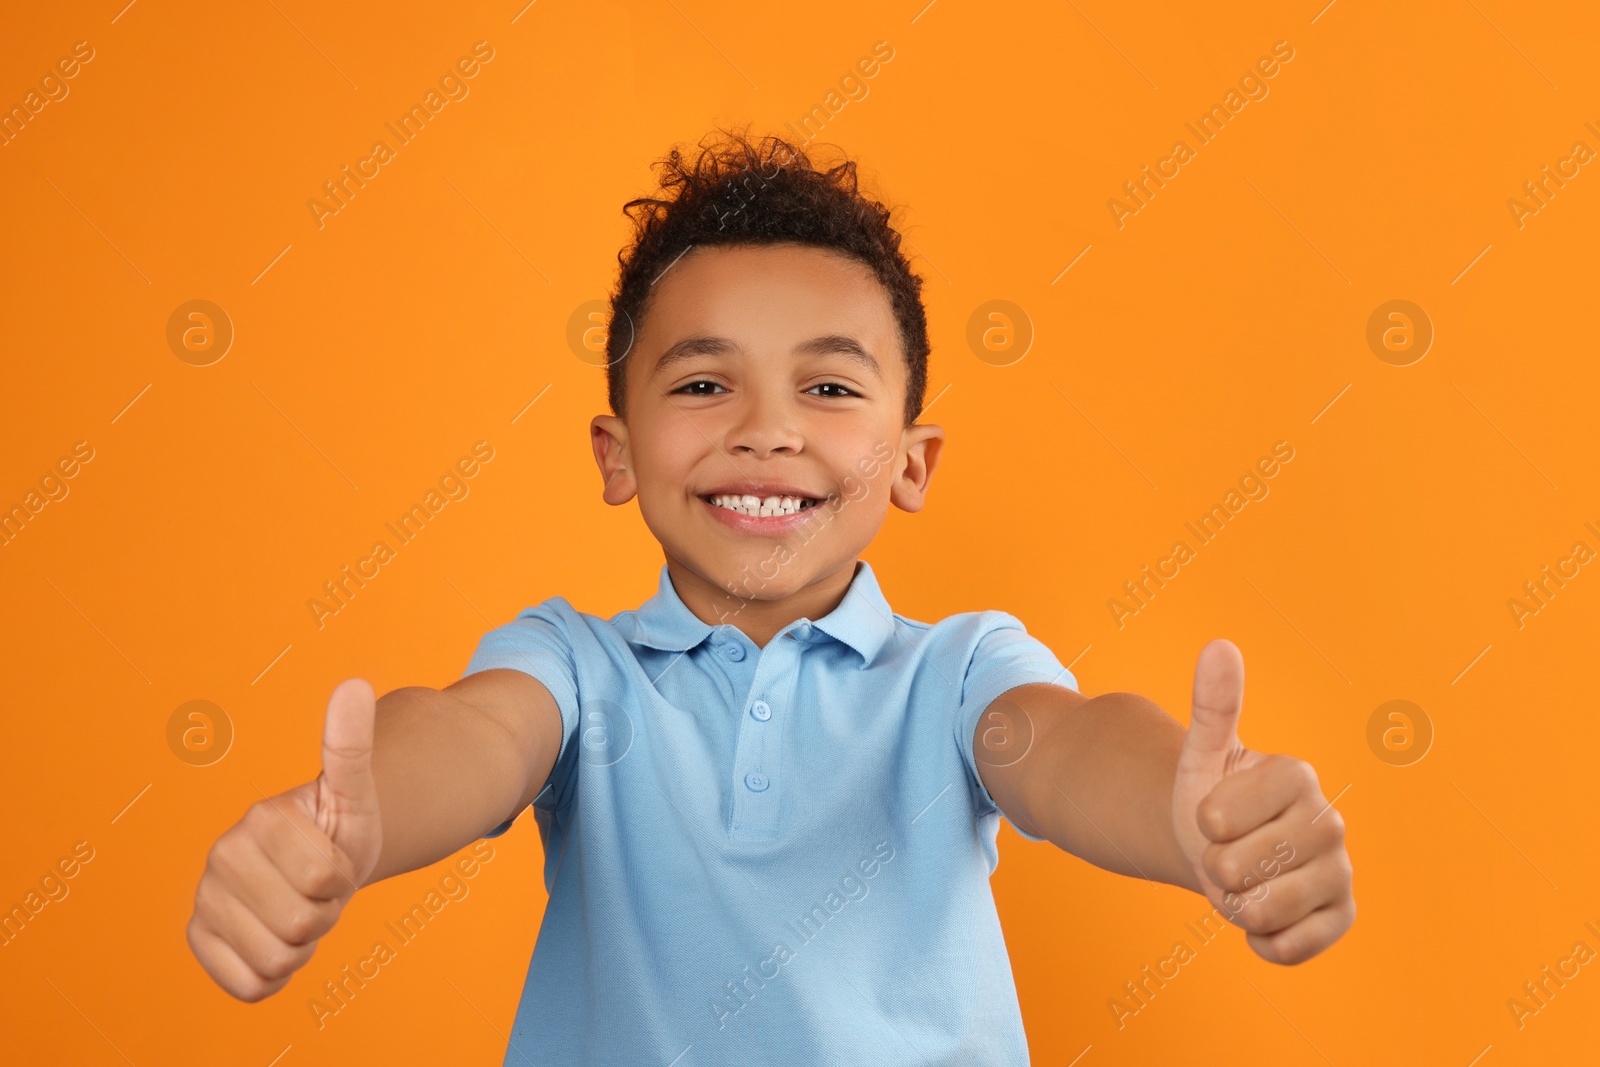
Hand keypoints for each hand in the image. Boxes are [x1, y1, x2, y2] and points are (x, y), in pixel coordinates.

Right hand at [186, 679, 384, 999]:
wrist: (318, 863)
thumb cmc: (339, 829)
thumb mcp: (355, 791)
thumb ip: (351, 744)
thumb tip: (354, 684)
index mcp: (260, 819)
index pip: (325, 880)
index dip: (342, 878)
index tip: (333, 856)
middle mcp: (220, 857)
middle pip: (301, 925)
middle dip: (324, 912)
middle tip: (318, 887)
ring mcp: (205, 899)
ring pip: (279, 959)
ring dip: (304, 944)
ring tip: (300, 906)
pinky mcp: (199, 940)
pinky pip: (251, 986)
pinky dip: (276, 974)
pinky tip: (274, 937)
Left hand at [1170, 639, 1354, 963]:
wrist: (1227, 851)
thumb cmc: (1213, 797)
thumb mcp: (1204, 754)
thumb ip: (1213, 704)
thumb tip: (1220, 645)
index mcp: (1296, 776)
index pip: (1219, 816)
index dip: (1202, 822)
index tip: (1214, 814)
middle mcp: (1329, 822)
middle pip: (1238, 867)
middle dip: (1214, 867)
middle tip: (1228, 851)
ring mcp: (1340, 872)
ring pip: (1261, 909)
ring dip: (1233, 903)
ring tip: (1244, 880)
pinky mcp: (1342, 916)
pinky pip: (1287, 947)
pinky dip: (1260, 940)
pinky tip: (1263, 916)